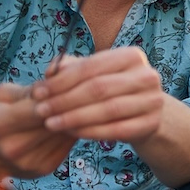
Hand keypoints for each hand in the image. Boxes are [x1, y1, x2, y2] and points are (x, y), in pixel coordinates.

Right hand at [0, 82, 76, 179]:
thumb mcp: (3, 96)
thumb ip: (29, 89)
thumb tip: (57, 79)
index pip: (36, 107)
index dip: (56, 95)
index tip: (71, 82)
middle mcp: (13, 147)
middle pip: (53, 121)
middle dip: (70, 105)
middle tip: (87, 89)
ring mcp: (29, 161)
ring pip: (65, 133)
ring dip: (77, 118)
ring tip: (85, 102)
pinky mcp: (44, 168)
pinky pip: (67, 144)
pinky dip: (75, 130)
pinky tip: (78, 119)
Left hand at [31, 46, 164, 142]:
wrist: (144, 111)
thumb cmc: (112, 88)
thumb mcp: (94, 73)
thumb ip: (70, 69)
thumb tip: (50, 72)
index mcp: (132, 56)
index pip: (91, 67)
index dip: (61, 80)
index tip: (37, 92)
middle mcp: (147, 76)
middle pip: (99, 88)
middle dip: (65, 100)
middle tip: (41, 111)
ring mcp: (153, 101)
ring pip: (108, 110)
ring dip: (74, 118)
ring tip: (51, 124)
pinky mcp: (151, 124)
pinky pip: (116, 130)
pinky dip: (91, 132)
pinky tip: (71, 133)